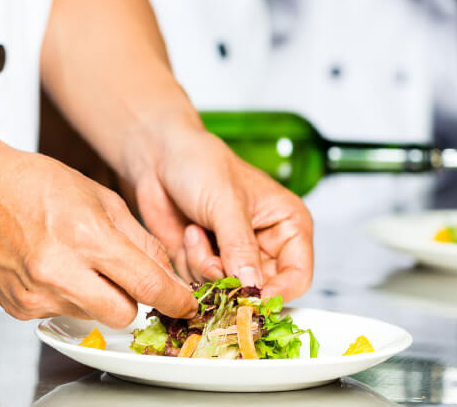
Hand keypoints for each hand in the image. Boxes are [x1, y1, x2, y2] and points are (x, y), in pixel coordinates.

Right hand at [0, 122, 195, 325]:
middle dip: (135, 297)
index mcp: (87, 236)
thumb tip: (167, 270)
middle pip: (124, 313)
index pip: (146, 284)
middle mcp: (60, 271)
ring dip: (100, 295)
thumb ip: (139, 239)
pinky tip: (56, 266)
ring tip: (81, 259)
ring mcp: (38, 294)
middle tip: (126, 273)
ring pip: (94, 315)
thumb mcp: (101, 198)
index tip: (186, 302)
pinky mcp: (20, 308)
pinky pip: (63, 313)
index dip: (174, 298)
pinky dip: (69, 295)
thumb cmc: (38, 184)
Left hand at [124, 120, 312, 302]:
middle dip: (233, 282)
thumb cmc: (201, 163)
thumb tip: (252, 287)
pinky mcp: (208, 262)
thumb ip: (240, 247)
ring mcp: (235, 255)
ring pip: (230, 293)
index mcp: (288, 223)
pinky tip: (189, 234)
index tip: (247, 299)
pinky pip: (204, 287)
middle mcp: (266, 244)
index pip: (298, 276)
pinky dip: (191, 264)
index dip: (276, 293)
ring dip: (207, 268)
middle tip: (212, 260)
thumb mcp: (226, 202)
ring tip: (196, 232)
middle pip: (261, 291)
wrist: (159, 156)